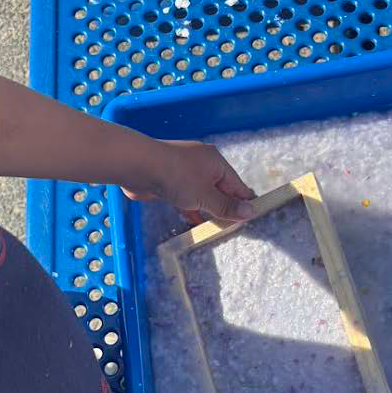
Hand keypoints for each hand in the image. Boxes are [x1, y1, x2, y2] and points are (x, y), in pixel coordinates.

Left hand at [121, 139, 255, 226]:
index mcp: (215, 162)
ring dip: (207, 211)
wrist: (138, 166)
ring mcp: (183, 173)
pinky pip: (186, 199)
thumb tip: (250, 211)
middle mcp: (201, 165)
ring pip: (201, 195)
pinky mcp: (169, 183)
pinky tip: (195, 223)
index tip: (252, 218)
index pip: (236, 185)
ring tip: (217, 230)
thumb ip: (226, 206)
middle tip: (234, 228)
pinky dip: (191, 210)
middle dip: (225, 208)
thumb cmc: (177, 177)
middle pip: (219, 190)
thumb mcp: (206, 195)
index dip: (244, 202)